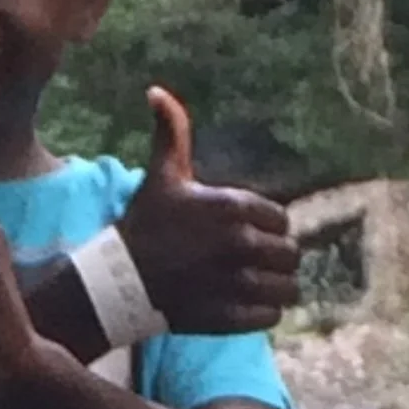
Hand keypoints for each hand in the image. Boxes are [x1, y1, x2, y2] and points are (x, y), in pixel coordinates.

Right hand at [115, 89, 301, 331]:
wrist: (118, 281)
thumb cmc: (145, 226)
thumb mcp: (161, 177)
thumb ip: (171, 134)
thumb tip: (156, 91)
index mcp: (232, 207)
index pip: (281, 220)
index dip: (269, 226)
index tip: (251, 232)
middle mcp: (241, 244)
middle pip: (290, 255)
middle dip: (277, 258)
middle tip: (258, 262)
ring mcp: (238, 284)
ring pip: (287, 288)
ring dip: (277, 287)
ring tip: (260, 286)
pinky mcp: (232, 316)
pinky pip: (271, 316)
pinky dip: (264, 313)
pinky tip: (247, 306)